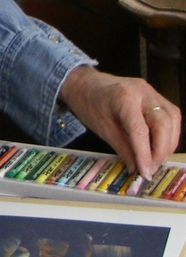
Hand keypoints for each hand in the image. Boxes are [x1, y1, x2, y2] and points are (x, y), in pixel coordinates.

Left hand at [60, 65, 181, 178]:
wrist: (84, 83)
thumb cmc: (88, 103)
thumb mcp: (102, 129)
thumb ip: (122, 148)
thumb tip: (136, 168)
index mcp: (124, 98)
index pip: (140, 131)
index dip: (145, 155)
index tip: (145, 173)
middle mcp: (142, 91)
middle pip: (163, 123)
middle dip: (162, 150)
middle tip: (152, 167)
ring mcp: (151, 91)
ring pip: (172, 118)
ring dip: (169, 142)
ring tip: (157, 159)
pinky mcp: (154, 94)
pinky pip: (170, 114)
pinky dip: (169, 132)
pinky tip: (161, 145)